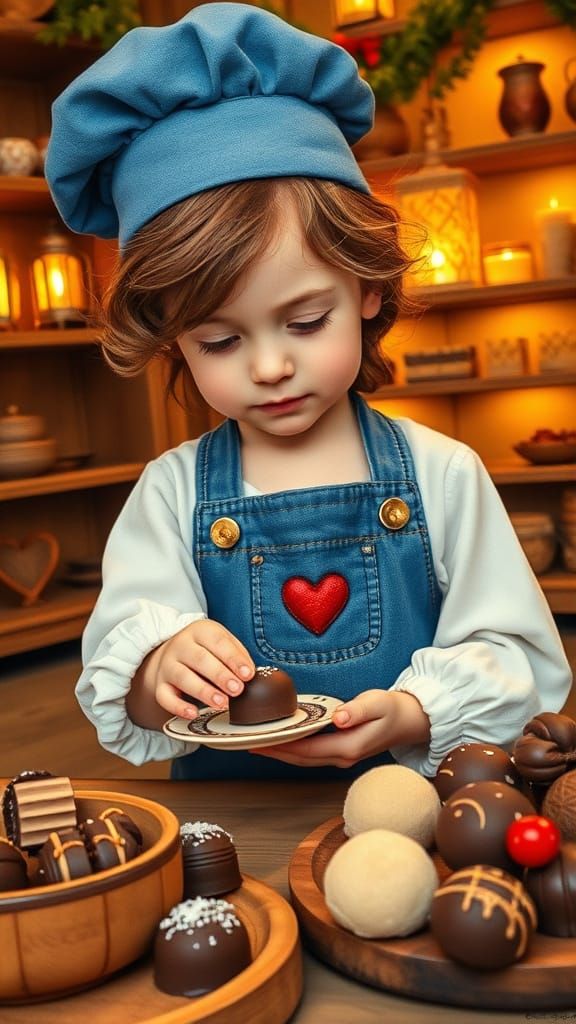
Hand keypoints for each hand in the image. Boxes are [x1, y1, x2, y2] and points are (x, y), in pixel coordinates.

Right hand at [131, 619, 254, 722]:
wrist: (171, 654)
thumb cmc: (205, 650)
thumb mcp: (222, 643)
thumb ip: (237, 655)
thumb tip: (249, 674)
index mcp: (200, 631)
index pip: (217, 641)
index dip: (233, 658)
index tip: (248, 674)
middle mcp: (181, 645)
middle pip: (200, 659)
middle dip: (220, 675)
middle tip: (237, 690)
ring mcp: (168, 665)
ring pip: (182, 677)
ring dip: (203, 691)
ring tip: (221, 703)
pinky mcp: (160, 685)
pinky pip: (164, 697)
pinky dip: (178, 707)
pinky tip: (193, 713)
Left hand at [253, 689, 429, 768]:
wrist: (408, 721)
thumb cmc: (392, 709)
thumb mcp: (377, 703)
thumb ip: (358, 711)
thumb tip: (338, 718)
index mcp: (348, 747)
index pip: (307, 751)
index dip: (282, 747)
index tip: (260, 741)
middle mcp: (342, 757)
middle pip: (300, 759)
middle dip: (274, 753)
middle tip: (248, 744)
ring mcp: (341, 757)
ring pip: (304, 759)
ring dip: (281, 753)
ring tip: (258, 744)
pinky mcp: (341, 751)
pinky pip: (311, 755)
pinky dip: (293, 750)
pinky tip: (282, 741)